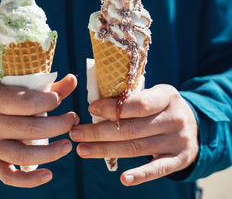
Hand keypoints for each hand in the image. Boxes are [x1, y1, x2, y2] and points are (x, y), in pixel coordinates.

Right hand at [0, 74, 78, 187]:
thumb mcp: (10, 83)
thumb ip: (42, 85)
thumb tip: (72, 80)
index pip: (26, 103)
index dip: (49, 102)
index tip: (59, 100)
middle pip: (29, 129)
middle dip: (58, 126)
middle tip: (72, 120)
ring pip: (22, 155)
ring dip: (51, 153)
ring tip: (67, 145)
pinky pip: (8, 177)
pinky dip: (29, 181)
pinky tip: (48, 175)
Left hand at [70, 84, 198, 185]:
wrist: (197, 125)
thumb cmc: (162, 107)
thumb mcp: (154, 94)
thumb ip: (131, 98)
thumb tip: (95, 106)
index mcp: (167, 96)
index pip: (138, 104)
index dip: (112, 107)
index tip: (90, 108)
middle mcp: (174, 119)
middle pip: (131, 129)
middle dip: (98, 132)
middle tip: (75, 133)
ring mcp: (177, 140)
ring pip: (136, 148)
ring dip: (106, 150)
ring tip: (82, 149)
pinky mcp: (179, 159)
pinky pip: (158, 169)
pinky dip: (141, 175)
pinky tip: (124, 179)